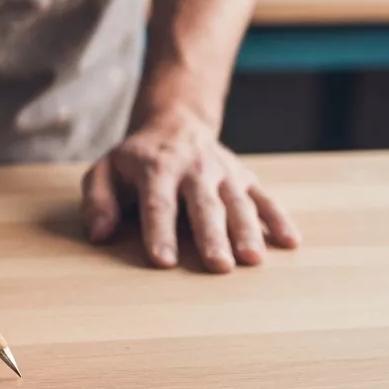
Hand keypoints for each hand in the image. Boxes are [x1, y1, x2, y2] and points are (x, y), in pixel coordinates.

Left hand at [82, 109, 299, 271]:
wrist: (176, 122)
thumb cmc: (135, 161)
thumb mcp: (104, 171)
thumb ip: (98, 201)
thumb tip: (100, 234)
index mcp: (156, 168)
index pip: (157, 203)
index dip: (159, 231)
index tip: (162, 260)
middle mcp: (194, 168)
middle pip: (204, 205)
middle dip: (212, 235)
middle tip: (218, 265)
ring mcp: (224, 172)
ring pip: (238, 202)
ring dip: (248, 231)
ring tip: (252, 260)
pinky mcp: (245, 177)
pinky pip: (264, 197)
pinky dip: (279, 219)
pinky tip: (290, 242)